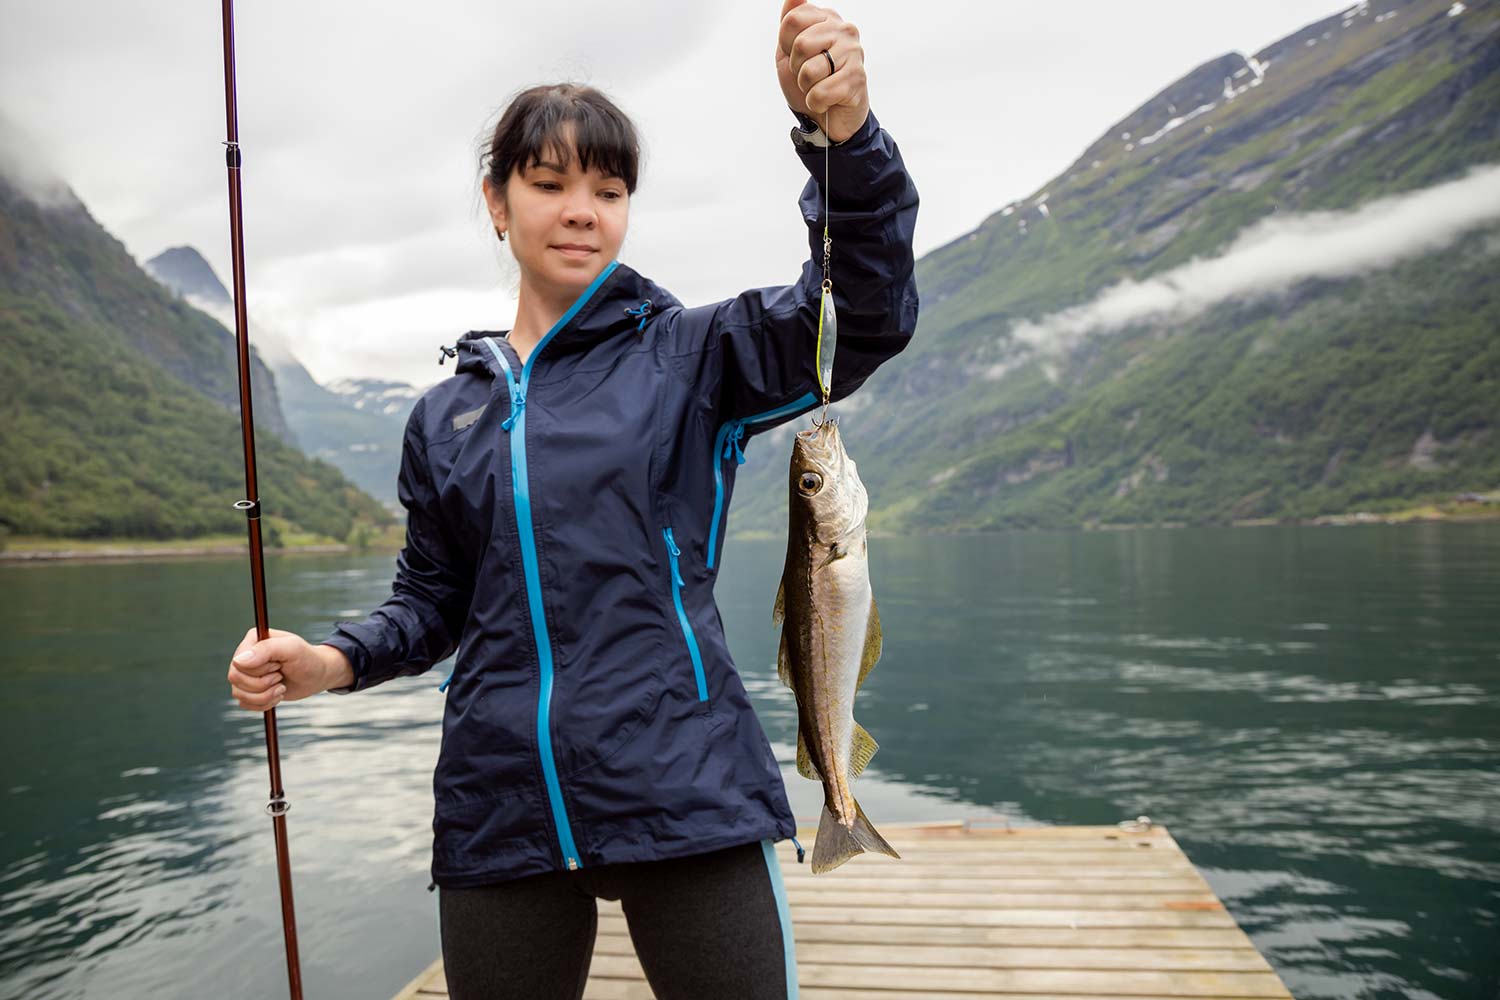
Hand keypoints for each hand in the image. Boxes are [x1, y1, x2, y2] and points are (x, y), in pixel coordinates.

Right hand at [227, 627, 347, 711]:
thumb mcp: (292, 649)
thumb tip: (238, 661)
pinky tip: (277, 695)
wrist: (317, 675)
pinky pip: (244, 704)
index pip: (238, 662)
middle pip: (235, 678)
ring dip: (264, 696)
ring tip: (281, 688)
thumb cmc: (307, 659)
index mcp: (252, 640)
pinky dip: (262, 704)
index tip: (279, 665)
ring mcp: (246, 673)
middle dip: (262, 684)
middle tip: (280, 678)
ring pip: (238, 693)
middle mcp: (245, 656)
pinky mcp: (250, 689)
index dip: (259, 670)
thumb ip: (266, 650)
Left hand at [775, 0, 869, 142]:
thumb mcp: (789, 50)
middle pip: (800, 44)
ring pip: (809, 70)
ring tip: (819, 86)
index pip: (792, 20)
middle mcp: (845, 30)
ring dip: (806, 87)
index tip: (798, 56)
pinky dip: (816, 102)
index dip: (786, 45)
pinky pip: (820, 92)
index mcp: (827, 18)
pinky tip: (827, 100)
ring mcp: (854, 53)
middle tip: (809, 74)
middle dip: (797, 68)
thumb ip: (790, 22)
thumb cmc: (808, 81)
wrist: (826, 117)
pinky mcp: (857, 79)